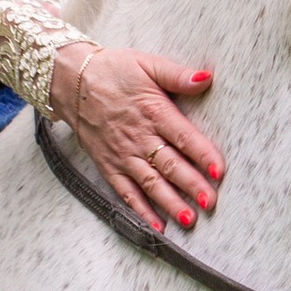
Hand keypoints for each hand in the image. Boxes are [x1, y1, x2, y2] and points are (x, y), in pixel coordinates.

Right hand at [49, 39, 224, 234]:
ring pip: (150, 183)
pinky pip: (126, 192)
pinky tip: (157, 226)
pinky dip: (140, 210)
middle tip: (210, 202)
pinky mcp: (108, 165)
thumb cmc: (113, 71)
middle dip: (191, 185)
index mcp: (153, 111)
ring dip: (170, 203)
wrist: (71, 80)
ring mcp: (123, 155)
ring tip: (189, 219)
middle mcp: (139, 137)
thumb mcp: (147, 64)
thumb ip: (177, 75)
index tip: (219, 170)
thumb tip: (207, 78)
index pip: (183, 136)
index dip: (202, 154)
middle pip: (169, 164)